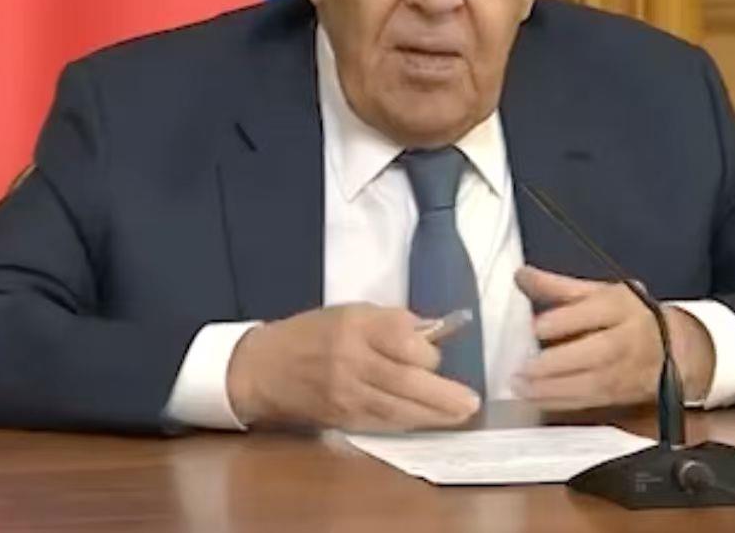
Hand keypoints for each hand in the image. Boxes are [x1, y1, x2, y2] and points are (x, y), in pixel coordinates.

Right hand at [226, 303, 480, 430]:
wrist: (263, 368)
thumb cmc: (313, 333)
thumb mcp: (351, 313)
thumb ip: (392, 323)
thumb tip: (434, 335)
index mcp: (354, 326)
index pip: (402, 340)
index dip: (426, 352)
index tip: (433, 355)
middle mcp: (351, 360)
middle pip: (405, 381)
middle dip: (442, 395)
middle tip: (471, 402)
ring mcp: (346, 394)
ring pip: (398, 408)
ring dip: (434, 414)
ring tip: (460, 414)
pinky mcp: (342, 417)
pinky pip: (384, 423)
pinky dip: (409, 422)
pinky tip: (429, 421)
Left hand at [513, 265, 715, 408]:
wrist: (676, 349)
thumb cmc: (632, 317)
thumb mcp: (600, 293)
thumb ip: (559, 286)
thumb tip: (523, 276)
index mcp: (620, 307)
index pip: (594, 312)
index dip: (565, 320)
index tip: (536, 327)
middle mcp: (626, 339)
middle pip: (595, 353)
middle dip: (556, 363)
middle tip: (523, 367)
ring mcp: (625, 370)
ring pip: (591, 383)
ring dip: (553, 388)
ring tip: (522, 387)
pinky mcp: (621, 394)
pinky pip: (590, 402)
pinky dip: (561, 403)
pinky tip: (537, 399)